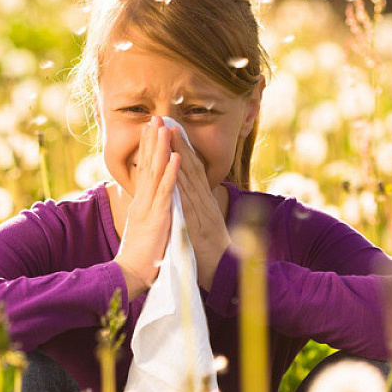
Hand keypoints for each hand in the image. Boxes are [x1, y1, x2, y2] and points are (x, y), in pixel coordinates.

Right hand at [113, 117, 180, 298]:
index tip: (151, 129)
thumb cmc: (140, 255)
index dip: (148, 148)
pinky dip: (171, 173)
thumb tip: (148, 201)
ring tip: (164, 127)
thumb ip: (146, 212)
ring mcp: (149, 207)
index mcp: (141, 202)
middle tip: (155, 117)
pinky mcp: (158, 217)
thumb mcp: (143, 228)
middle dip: (151, 140)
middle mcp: (143, 200)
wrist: (131, 274)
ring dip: (161, 148)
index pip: (144, 170)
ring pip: (156, 172)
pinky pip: (166, 191)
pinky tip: (175, 157)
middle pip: (147, 164)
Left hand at [169, 127, 231, 290]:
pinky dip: (181, 182)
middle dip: (178, 142)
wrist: (224, 273)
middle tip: (167, 119)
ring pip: (189, 177)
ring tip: (168, 132)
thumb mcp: (204, 224)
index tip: (171, 128)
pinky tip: (175, 167)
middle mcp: (204, 201)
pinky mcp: (197, 223)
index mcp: (203, 201)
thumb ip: (197, 208)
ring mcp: (201, 210)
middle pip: (190, 166)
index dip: (182, 148)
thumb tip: (191, 195)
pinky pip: (187, 199)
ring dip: (178, 153)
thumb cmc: (211, 251)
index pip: (192, 169)